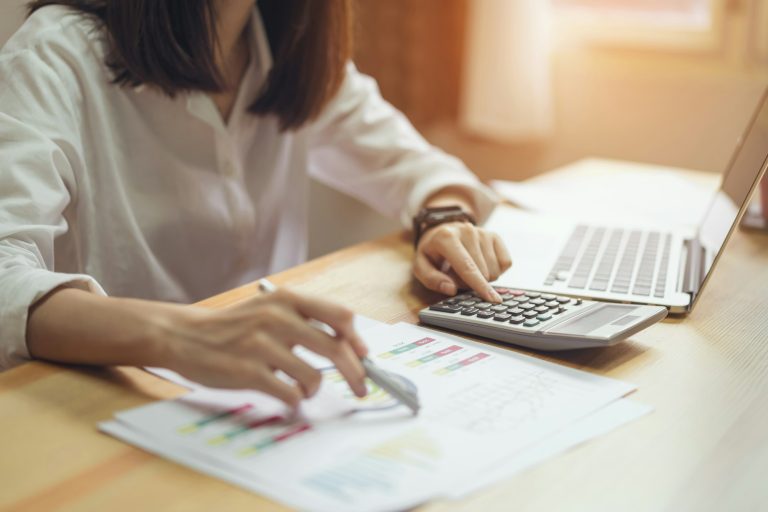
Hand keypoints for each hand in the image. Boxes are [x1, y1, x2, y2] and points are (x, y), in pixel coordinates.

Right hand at [161, 288, 368, 406]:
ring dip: (315, 389)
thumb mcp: (269, 307)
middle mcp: (277, 318)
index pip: (340, 315)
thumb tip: (347, 344)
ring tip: (303, 390)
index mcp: (287, 299)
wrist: (184, 335)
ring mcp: (262, 346)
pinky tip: (288, 400)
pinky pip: (289, 394)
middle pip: (336, 349)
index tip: (364, 356)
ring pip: (314, 377)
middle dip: (355, 374)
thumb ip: (304, 319)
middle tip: (361, 387)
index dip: (358, 339)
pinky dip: (295, 402)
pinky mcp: (247, 372)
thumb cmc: (232, 326)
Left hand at [413, 222, 511, 302]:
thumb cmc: (432, 252)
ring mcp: (483, 232)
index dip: (479, 285)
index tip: (491, 299)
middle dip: (471, 283)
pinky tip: (481, 264)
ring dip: (482, 277)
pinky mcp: (495, 236)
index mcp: (447, 238)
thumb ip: (432, 279)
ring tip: (467, 268)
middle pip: (483, 272)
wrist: (442, 230)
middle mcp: (468, 231)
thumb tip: (451, 289)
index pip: (467, 267)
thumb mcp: (421, 266)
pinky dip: (495, 270)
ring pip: (494, 270)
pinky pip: (505, 263)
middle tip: (457, 275)